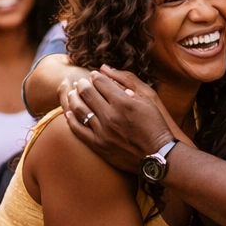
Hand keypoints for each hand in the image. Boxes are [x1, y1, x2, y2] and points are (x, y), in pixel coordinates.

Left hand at [60, 67, 174, 172]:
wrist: (157, 154)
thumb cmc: (155, 124)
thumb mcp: (147, 98)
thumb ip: (127, 82)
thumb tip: (108, 71)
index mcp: (123, 102)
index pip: (101, 82)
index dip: (95, 76)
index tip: (94, 75)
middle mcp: (110, 115)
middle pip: (87, 93)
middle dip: (82, 84)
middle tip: (81, 82)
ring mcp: (102, 131)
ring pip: (79, 109)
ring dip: (74, 98)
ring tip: (73, 93)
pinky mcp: (99, 145)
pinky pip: (78, 130)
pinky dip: (71, 119)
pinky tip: (68, 113)